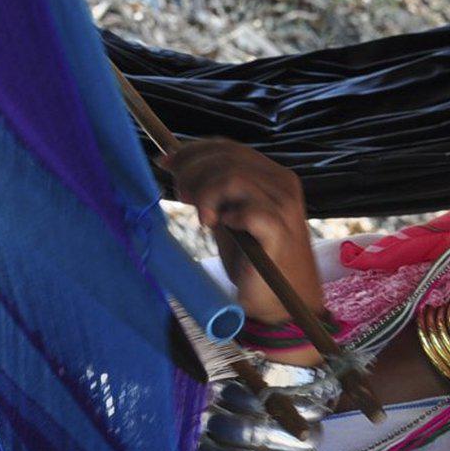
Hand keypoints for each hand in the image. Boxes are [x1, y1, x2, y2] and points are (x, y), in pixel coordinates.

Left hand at [161, 139, 322, 324]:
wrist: (280, 302)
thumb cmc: (253, 259)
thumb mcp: (228, 215)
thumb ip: (212, 191)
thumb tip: (176, 162)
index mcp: (273, 176)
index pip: (229, 148)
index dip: (193, 151)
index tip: (165, 163)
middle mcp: (283, 186)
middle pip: (228, 158)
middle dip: (193, 172)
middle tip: (181, 196)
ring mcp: (284, 208)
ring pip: (235, 178)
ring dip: (206, 194)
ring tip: (202, 218)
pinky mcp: (279, 232)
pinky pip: (248, 210)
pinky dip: (226, 216)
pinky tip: (220, 227)